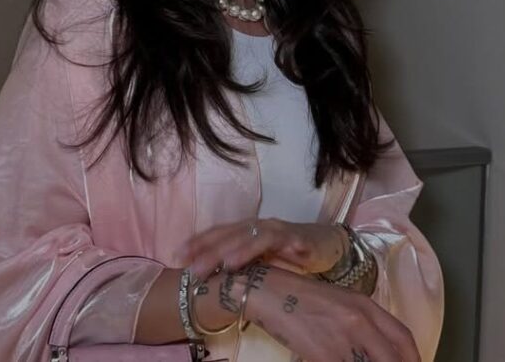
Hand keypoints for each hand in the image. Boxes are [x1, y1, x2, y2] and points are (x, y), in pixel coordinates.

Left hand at [178, 217, 345, 279]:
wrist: (327, 246)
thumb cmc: (289, 256)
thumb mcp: (259, 262)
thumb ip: (239, 265)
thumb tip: (209, 278)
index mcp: (245, 231)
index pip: (217, 234)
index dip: (197, 242)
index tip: (177, 256)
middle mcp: (257, 226)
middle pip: (228, 235)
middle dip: (208, 250)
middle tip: (190, 266)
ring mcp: (276, 229)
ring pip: (250, 236)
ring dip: (235, 249)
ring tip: (222, 264)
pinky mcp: (296, 237)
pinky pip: (278, 240)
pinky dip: (266, 245)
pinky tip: (255, 256)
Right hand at [245, 265, 419, 361]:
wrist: (269, 292)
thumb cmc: (302, 297)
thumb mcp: (340, 302)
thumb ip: (363, 322)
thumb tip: (378, 348)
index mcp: (365, 305)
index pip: (403, 338)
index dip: (414, 358)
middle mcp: (360, 322)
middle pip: (393, 360)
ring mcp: (343, 340)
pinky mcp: (324, 355)